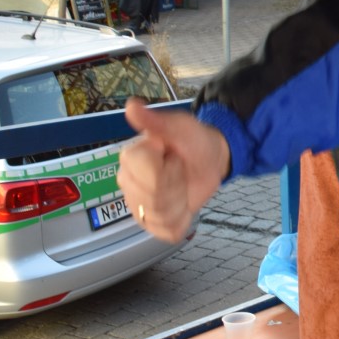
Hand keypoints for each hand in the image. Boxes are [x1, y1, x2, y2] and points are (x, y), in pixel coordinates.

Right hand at [117, 99, 230, 242]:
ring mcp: (137, 205)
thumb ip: (156, 121)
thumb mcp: (181, 126)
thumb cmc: (193, 140)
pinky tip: (182, 204)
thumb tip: (131, 106)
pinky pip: (167, 231)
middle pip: (154, 198)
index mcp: (131, 158)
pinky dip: (181, 220)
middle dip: (176, 185)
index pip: (148, 175)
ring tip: (181, 185)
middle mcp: (128, 182)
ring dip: (180, 202)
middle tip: (180, 170)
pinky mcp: (151, 223)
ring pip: (160, 216)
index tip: (173, 156)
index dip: (168, 168)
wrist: (210, 158)